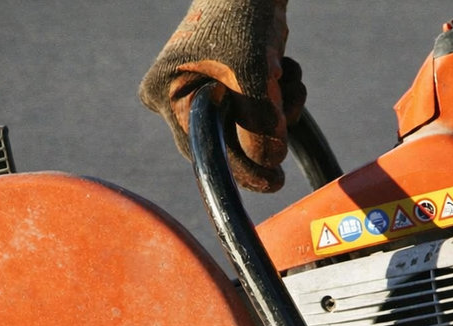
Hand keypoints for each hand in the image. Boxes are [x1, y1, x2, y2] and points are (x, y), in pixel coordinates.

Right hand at [139, 0, 305, 191]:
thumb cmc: (242, 14)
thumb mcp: (252, 69)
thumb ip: (258, 121)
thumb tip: (268, 163)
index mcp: (165, 94)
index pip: (203, 147)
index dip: (240, 168)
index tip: (272, 181)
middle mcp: (176, 99)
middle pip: (226, 141)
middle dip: (264, 126)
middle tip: (288, 109)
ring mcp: (203, 94)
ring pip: (247, 129)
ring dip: (278, 110)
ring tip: (287, 77)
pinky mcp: (229, 88)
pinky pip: (255, 113)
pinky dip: (278, 99)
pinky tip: (285, 71)